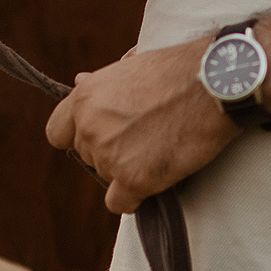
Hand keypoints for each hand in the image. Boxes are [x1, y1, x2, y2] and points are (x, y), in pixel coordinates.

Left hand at [44, 41, 240, 213]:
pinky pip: (120, 203)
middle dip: (112, 151)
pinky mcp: (133, 179)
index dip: (79, 136)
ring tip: (160, 148)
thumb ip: (102, 84)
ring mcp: (109, 155)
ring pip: (107, 177)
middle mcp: (90, 127)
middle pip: (88, 156)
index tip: (100, 135)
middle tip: (145, 138)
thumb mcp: (131, 66)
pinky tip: (154, 179)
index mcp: (85, 97)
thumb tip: (78, 81)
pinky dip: (135, 197)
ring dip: (129, 170)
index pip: (58, 133)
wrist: (213, 84)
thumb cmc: (179, 70)